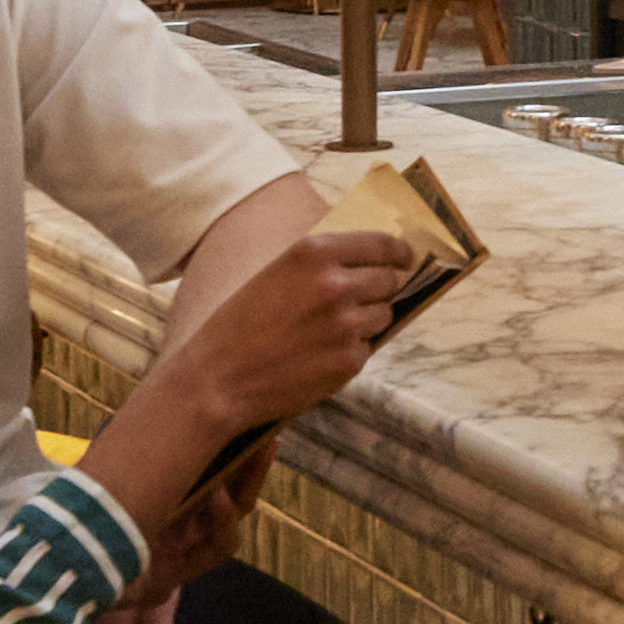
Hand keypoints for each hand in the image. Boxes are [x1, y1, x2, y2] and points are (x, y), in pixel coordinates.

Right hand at [159, 224, 414, 446]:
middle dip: (381, 288)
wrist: (218, 380)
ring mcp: (346, 325)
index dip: (398, 251)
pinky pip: (366, 348)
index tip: (405, 257)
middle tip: (364, 298)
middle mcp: (335, 284)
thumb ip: (320, 266)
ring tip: (329, 332)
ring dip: (367, 321)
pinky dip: (350, 351)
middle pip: (389, 280)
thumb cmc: (240, 327)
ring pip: (383, 316)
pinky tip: (319, 355)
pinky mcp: (349, 360)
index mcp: (314, 253)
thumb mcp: (275, 275)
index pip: (381, 243)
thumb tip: (371, 263)